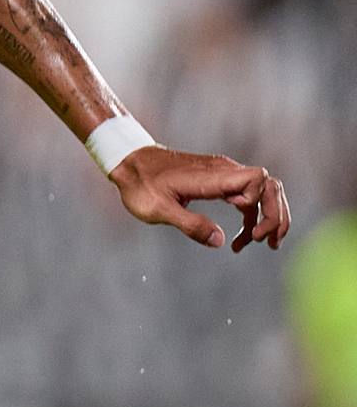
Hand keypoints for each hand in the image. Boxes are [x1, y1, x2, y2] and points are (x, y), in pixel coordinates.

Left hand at [112, 147, 289, 252]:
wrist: (130, 163)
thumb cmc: (141, 185)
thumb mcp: (159, 210)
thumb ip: (190, 224)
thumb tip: (220, 240)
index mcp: (213, 176)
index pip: (258, 179)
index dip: (261, 202)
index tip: (248, 226)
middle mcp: (224, 171)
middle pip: (270, 187)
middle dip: (276, 216)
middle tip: (268, 243)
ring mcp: (224, 175)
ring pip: (263, 191)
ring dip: (269, 217)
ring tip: (263, 244)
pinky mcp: (219, 181)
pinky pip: (248, 196)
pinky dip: (252, 216)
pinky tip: (243, 237)